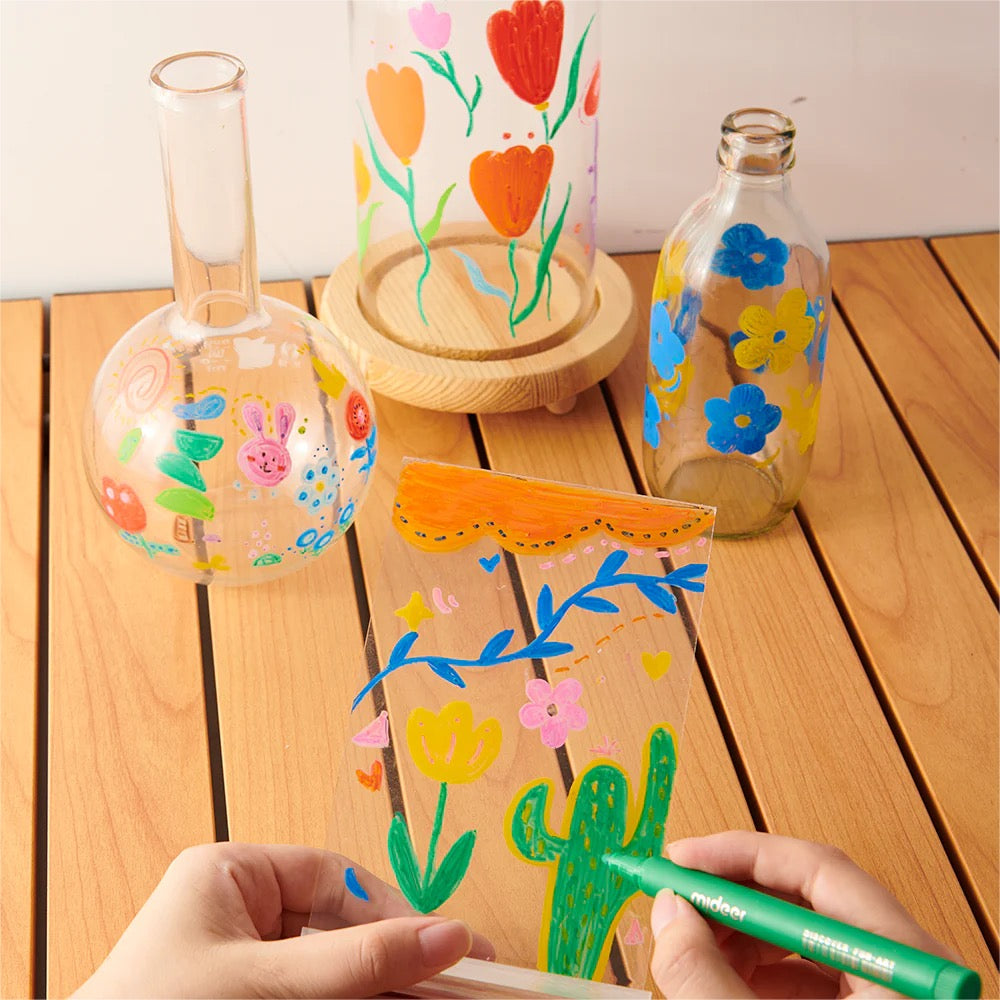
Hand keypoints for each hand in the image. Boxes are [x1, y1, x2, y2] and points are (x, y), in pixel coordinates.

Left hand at [72, 842, 494, 997]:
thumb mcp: (265, 984)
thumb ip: (357, 961)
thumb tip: (451, 935)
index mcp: (231, 874)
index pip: (334, 879)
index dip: (394, 912)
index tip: (448, 947)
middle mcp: (239, 912)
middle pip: (342, 929)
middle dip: (396, 961)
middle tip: (463, 984)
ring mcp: (241, 965)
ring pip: (333, 972)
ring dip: (381, 990)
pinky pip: (315, 997)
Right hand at [649, 831, 960, 998]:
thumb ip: (709, 978)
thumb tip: (667, 912)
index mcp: (904, 961)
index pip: (816, 868)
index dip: (738, 855)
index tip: (679, 858)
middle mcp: (908, 969)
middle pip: (809, 900)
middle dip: (732, 899)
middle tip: (675, 904)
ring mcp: (895, 993)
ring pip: (807, 940)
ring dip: (739, 939)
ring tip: (691, 952)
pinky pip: (815, 977)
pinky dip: (761, 975)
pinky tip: (723, 985)